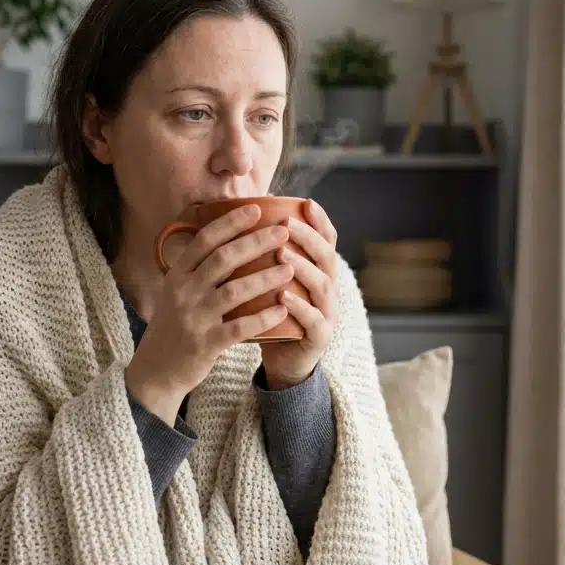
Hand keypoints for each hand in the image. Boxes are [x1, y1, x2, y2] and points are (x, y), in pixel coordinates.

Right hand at [126, 204, 294, 424]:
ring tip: (289, 267)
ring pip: (234, 291)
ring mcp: (193, 318)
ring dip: (265, 277)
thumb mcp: (176, 293)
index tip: (256, 209)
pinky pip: (239, 327)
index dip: (231, 223)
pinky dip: (262, 317)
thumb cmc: (174, 327)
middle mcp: (183, 293)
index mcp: (177, 276)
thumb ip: (197, 270)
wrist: (155, 371)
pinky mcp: (205, 344)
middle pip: (223, 259)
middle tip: (284, 232)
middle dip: (256, 242)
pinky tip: (282, 309)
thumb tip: (228, 240)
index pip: (204, 240)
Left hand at [260, 199, 337, 390]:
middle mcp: (328, 288)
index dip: (319, 221)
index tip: (306, 203)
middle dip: (308, 238)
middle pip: (326, 257)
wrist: (282, 360)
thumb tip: (236, 221)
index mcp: (318, 271)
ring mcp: (327, 313)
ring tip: (282, 254)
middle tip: (287, 225)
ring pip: (322, 285)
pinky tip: (283, 297)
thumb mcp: (270, 283)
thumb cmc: (271, 315)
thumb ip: (265, 258)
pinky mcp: (319, 337)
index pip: (326, 240)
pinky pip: (313, 320)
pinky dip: (299, 307)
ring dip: (303, 268)